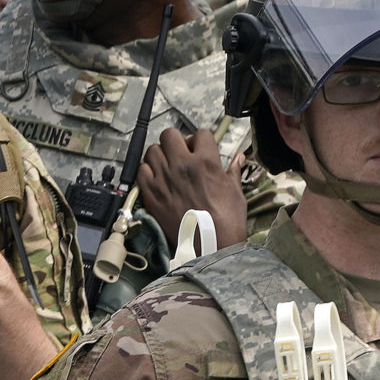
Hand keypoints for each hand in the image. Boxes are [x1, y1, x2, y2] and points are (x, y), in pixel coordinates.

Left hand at [138, 127, 249, 249]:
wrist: (211, 245)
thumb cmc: (226, 222)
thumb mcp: (235, 192)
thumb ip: (233, 170)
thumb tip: (238, 158)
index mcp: (206, 162)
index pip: (200, 134)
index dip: (200, 140)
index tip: (200, 149)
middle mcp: (182, 166)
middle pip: (170, 135)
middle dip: (176, 141)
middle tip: (181, 153)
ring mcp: (164, 179)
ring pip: (152, 150)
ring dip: (160, 155)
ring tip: (168, 166)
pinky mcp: (152, 194)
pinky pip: (141, 171)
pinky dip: (147, 172)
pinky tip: (158, 179)